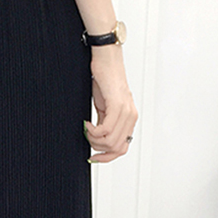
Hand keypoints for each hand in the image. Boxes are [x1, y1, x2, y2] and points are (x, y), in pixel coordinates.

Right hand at [84, 46, 137, 162]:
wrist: (106, 60)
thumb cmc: (104, 80)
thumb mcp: (105, 108)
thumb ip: (105, 124)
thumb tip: (97, 141)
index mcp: (130, 119)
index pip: (122, 148)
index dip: (106, 157)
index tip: (93, 157)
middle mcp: (131, 117)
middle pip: (115, 148)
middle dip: (96, 147)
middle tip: (87, 135)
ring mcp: (126, 112)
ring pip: (110, 141)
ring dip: (93, 138)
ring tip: (86, 128)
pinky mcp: (117, 105)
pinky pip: (105, 129)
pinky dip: (93, 131)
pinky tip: (87, 122)